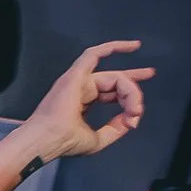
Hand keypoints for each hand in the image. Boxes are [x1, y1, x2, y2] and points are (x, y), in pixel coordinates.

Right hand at [23, 41, 153, 158]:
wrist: (46, 141)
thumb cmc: (63, 143)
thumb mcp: (98, 139)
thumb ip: (115, 128)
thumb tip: (131, 118)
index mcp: (81, 102)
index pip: (112, 94)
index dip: (128, 103)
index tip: (133, 120)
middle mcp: (79, 88)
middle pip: (116, 81)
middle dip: (134, 88)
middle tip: (145, 93)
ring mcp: (77, 80)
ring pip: (114, 76)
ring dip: (130, 89)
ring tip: (135, 104)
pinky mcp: (75, 75)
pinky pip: (95, 54)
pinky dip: (114, 47)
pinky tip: (133, 46)